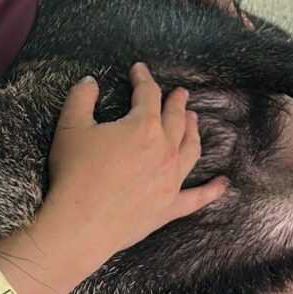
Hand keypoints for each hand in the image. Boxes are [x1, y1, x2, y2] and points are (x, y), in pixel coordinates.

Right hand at [35, 63, 227, 278]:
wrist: (80, 223)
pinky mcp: (170, 207)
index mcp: (143, 127)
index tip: (138, 70)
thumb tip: (89, 82)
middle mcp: (165, 150)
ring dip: (193, 131)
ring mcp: (171, 180)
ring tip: (194, 120)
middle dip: (176, 102)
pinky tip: (222, 183)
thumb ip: (81, 98)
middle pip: (175, 119)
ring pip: (190, 149)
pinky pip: (197, 197)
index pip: (147, 94)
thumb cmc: (75, 173)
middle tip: (180, 93)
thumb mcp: (70, 127)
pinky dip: (212, 190)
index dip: (143, 78)